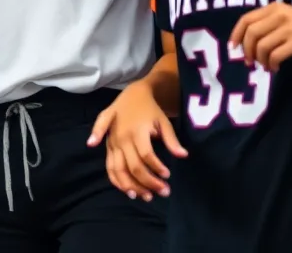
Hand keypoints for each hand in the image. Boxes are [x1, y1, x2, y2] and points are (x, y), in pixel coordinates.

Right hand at [88, 80, 186, 200]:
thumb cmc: (150, 109)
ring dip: (130, 185)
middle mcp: (121, 138)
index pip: (146, 154)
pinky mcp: (107, 146)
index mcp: (136, 131)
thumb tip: (183, 155)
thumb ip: (172, 139)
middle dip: (148, 182)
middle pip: (133, 166)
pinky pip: (108, 166)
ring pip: (118, 169)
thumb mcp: (163, 121)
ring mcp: (112, 143)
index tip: (168, 176)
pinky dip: (114, 179)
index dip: (157, 167)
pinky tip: (125, 190)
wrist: (132, 95)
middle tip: (163, 192)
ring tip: (144, 197)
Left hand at [230, 3, 291, 71]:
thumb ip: (269, 24)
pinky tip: (275, 68)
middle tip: (249, 62)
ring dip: (259, 60)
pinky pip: (275, 55)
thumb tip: (247, 42)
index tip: (233, 47)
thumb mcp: (288, 19)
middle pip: (251, 33)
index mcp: (274, 8)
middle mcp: (279, 15)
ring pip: (261, 46)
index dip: (236, 34)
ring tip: (265, 67)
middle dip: (247, 50)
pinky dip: (271, 64)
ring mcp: (288, 28)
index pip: (246, 19)